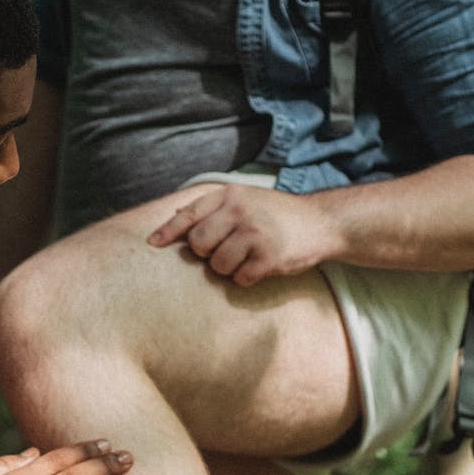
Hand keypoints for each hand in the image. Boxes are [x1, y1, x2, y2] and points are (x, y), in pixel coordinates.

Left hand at [147, 185, 337, 286]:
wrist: (321, 222)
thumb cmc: (277, 215)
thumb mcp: (246, 198)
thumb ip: (214, 207)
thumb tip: (173, 217)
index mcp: (231, 196)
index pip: (189, 214)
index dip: (168, 232)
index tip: (151, 244)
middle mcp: (240, 211)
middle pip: (198, 244)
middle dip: (206, 253)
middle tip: (226, 250)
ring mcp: (254, 233)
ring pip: (217, 265)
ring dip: (228, 268)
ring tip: (247, 257)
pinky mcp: (268, 257)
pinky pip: (240, 279)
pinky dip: (247, 278)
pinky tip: (261, 267)